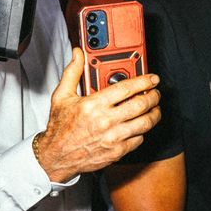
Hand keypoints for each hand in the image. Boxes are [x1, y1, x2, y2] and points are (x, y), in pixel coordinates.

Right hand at [36, 48, 161, 182]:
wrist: (56, 157)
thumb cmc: (60, 128)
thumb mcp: (62, 97)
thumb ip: (72, 72)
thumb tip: (78, 54)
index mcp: (93, 105)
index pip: (127, 88)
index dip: (144, 80)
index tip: (152, 78)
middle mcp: (105, 121)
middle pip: (141, 104)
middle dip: (153, 96)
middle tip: (155, 92)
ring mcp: (113, 137)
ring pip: (145, 122)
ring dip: (154, 113)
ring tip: (153, 108)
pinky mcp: (117, 151)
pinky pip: (139, 138)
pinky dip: (143, 130)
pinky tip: (139, 124)